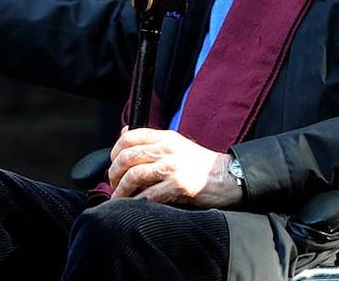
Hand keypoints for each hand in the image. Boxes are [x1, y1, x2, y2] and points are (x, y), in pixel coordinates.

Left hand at [107, 127, 241, 207]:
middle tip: (113, 184)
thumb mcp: (175, 143)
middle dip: (114, 173)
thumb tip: (123, 134)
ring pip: (134, 176)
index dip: (114, 151)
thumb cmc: (198, 163)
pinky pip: (148, 195)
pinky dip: (137, 201)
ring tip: (119, 197)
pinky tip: (134, 205)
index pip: (129, 137)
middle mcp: (167, 149)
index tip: (113, 164)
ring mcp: (172, 167)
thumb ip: (151, 140)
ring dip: (122, 190)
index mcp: (164, 137)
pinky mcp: (178, 185)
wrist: (226, 176)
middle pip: (127, 157)